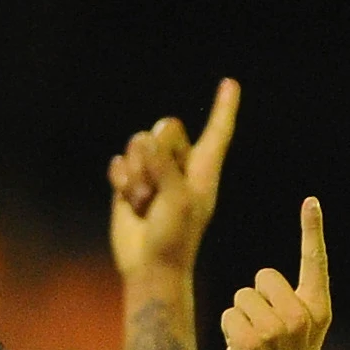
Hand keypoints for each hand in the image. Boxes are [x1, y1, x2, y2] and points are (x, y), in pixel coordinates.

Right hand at [109, 79, 239, 274]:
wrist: (150, 266)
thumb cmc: (175, 237)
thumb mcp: (178, 198)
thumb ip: (164, 166)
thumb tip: (143, 140)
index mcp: (204, 168)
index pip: (217, 131)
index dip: (224, 108)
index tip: (230, 83)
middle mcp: (180, 165)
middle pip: (165, 128)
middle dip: (155, 154)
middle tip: (157, 190)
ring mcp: (154, 172)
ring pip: (138, 144)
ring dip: (137, 175)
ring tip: (145, 202)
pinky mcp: (130, 182)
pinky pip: (118, 163)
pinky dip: (121, 182)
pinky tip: (129, 203)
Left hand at [220, 198, 331, 349]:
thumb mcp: (297, 332)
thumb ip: (290, 301)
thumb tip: (264, 279)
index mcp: (317, 309)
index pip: (314, 261)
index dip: (312, 229)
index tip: (310, 200)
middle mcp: (301, 317)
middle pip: (262, 277)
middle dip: (255, 301)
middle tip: (264, 336)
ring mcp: (276, 331)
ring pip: (241, 297)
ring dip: (240, 319)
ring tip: (254, 348)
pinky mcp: (249, 342)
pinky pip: (229, 316)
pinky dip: (229, 333)